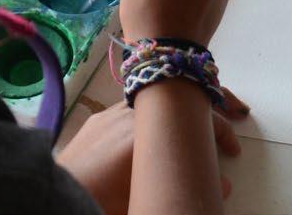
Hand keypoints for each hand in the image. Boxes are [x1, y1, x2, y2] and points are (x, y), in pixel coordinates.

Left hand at [56, 88, 249, 214]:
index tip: (232, 150)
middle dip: (214, 99)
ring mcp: (116, 111)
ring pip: (159, 95)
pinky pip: (134, 107)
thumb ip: (186, 186)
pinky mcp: (98, 118)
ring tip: (196, 118)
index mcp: (152, 130)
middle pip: (184, 93)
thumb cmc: (104, 198)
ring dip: (181, 106)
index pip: (200, 119)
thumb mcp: (149, 196)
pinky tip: (157, 126)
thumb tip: (224, 185)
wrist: (55, 193)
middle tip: (236, 111)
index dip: (223, 131)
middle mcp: (137, 112)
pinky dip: (154, 111)